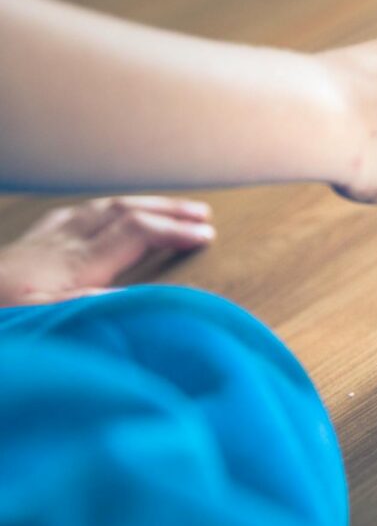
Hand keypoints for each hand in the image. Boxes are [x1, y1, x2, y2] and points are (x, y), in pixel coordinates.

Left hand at [0, 196, 213, 306]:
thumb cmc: (1, 317)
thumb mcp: (44, 321)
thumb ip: (93, 305)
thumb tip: (141, 294)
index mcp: (73, 266)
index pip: (137, 233)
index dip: (175, 231)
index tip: (207, 236)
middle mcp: (60, 245)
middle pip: (124, 212)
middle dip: (167, 210)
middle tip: (203, 213)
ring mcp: (41, 242)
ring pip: (99, 209)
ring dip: (140, 205)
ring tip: (168, 208)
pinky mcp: (24, 248)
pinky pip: (70, 217)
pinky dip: (100, 210)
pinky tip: (103, 214)